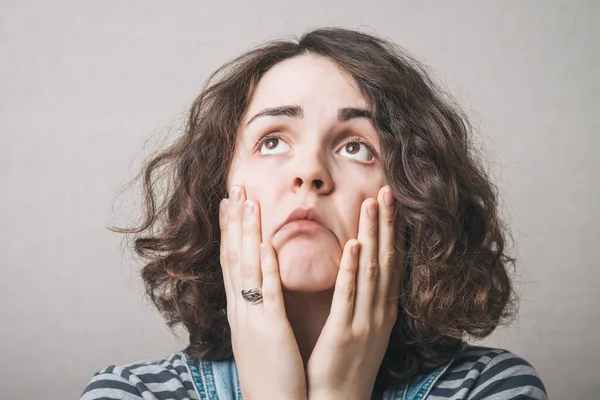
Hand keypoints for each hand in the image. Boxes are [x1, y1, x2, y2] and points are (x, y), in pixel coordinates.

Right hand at [219, 186, 306, 399]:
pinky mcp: (270, 331)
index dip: (230, 229)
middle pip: (233, 256)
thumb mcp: (257, 332)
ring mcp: (252, 318)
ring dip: (246, 234)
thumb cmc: (269, 371)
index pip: (231, 260)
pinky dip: (264, 269)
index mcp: (239, 309)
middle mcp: (240, 308)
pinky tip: (264, 245)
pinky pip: (267, 295)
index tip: (231, 201)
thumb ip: (257, 306)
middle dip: (234, 221)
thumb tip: (259, 282)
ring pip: (246, 268)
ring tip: (247, 202)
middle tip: (235, 187)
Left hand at [306, 186, 402, 399]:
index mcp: (383, 310)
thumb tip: (363, 269)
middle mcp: (380, 312)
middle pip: (387, 259)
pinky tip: (355, 246)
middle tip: (388, 190)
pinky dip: (353, 269)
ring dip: (373, 235)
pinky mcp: (345, 333)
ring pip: (372, 270)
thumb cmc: (347, 365)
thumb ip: (365, 300)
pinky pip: (349, 295)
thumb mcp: (364, 329)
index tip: (392, 202)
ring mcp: (366, 322)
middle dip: (387, 223)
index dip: (393, 231)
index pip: (393, 262)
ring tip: (373, 204)